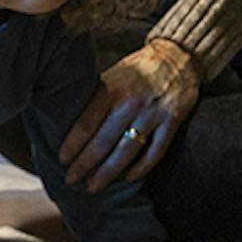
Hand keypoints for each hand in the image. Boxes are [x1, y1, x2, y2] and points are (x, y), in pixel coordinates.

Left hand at [62, 39, 201, 191]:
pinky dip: (141, 167)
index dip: (73, 144)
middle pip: (103, 141)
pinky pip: (155, 151)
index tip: (62, 160)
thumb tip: (69, 122)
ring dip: (109, 172)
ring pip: (127, 150)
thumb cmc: (138, 68)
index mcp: (111, 89)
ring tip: (94, 186)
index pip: (87, 122)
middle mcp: (131, 102)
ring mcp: (153, 113)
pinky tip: (128, 178)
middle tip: (71, 180)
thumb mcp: (113, 75)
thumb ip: (97, 97)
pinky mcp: (173, 120)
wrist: (178, 56)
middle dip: (85, 164)